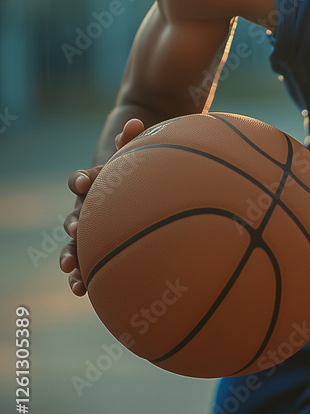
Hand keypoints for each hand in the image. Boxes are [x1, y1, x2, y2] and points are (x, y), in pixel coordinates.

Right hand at [59, 118, 144, 295]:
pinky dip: (81, 275)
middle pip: (74, 214)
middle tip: (75, 230)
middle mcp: (86, 205)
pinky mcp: (94, 245)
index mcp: (94, 183)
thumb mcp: (134, 154)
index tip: (84, 182)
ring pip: (74, 243)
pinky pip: (85, 262)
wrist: (130, 181)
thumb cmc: (134, 168)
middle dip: (73, 223)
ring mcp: (88, 227)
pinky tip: (81, 291)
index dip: (81, 179)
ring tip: (70, 271)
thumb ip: (131, 140)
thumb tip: (135, 122)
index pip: (82, 179)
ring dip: (70, 256)